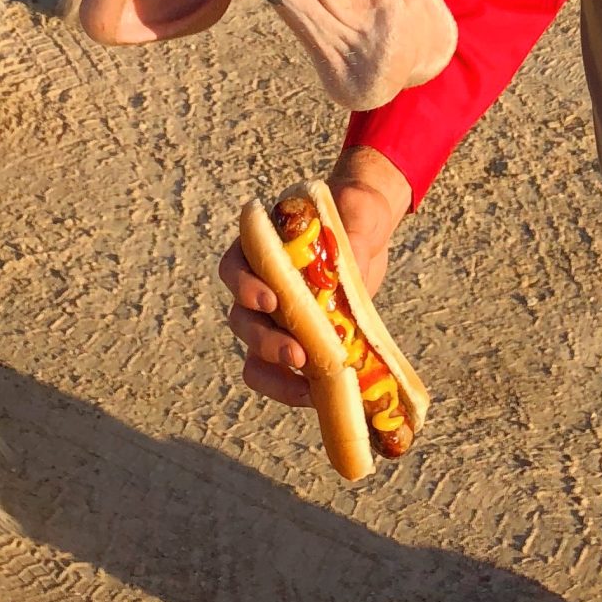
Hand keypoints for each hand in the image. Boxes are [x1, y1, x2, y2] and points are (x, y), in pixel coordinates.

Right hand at [219, 148, 409, 406]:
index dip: (243, 286)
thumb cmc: (355, 211)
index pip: (235, 266)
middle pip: (242, 317)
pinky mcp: (296, 339)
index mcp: (262, 246)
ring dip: (273, 369)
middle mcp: (259, 282)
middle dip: (264, 341)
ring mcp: (275, 316)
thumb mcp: (358, 207)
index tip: (271, 300)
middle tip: (296, 354)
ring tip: (307, 383)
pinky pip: (277, 372)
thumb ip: (354, 222)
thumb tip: (353, 254)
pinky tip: (315, 395)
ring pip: (252, 351)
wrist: (367, 233)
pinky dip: (289, 388)